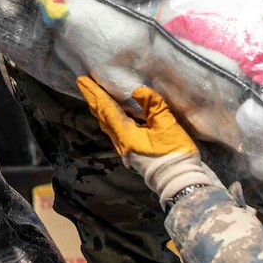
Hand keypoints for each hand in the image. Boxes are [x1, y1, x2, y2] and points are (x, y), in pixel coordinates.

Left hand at [77, 76, 217, 205]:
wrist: (179, 182)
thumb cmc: (174, 154)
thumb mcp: (167, 125)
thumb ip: (153, 105)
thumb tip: (138, 90)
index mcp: (126, 136)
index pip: (107, 111)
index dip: (95, 94)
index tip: (83, 81)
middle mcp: (121, 144)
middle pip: (103, 118)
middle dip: (93, 100)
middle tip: (83, 84)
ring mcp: (125, 151)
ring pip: (107, 126)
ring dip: (100, 110)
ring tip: (95, 97)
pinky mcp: (132, 154)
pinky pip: (115, 132)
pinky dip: (110, 119)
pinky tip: (113, 114)